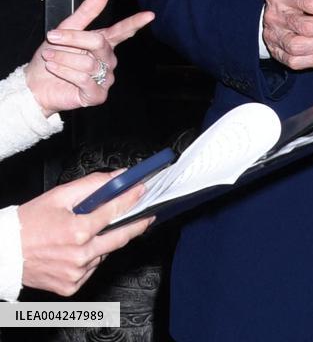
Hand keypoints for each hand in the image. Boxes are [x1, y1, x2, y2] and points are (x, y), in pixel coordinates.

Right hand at [18, 172, 153, 296]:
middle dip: (136, 225)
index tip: (143, 191)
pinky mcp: (71, 286)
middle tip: (147, 216)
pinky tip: (77, 249)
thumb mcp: (60, 195)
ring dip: (104, 241)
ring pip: (104, 253)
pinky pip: (92, 268)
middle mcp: (80, 255)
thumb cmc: (29, 223)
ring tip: (88, 232)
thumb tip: (118, 177)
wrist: (6, 252)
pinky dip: (91, 257)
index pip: (115, 211)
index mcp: (77, 230)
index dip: (133, 199)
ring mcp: (76, 273)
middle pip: (120, 238)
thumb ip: (93, 185)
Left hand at [25, 0, 154, 116]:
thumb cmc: (51, 57)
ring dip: (63, 58)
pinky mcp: (97, 95)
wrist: (34, 84)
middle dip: (73, 39)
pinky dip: (65, 72)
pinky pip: (84, 79)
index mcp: (103, 43)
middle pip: (99, 43)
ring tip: (50, 58)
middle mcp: (107, 60)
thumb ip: (88, 10)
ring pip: (89, 63)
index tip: (150, 15)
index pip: (123, 31)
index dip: (136, 23)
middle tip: (52, 37)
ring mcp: (104, 78)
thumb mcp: (66, 29)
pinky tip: (55, 69)